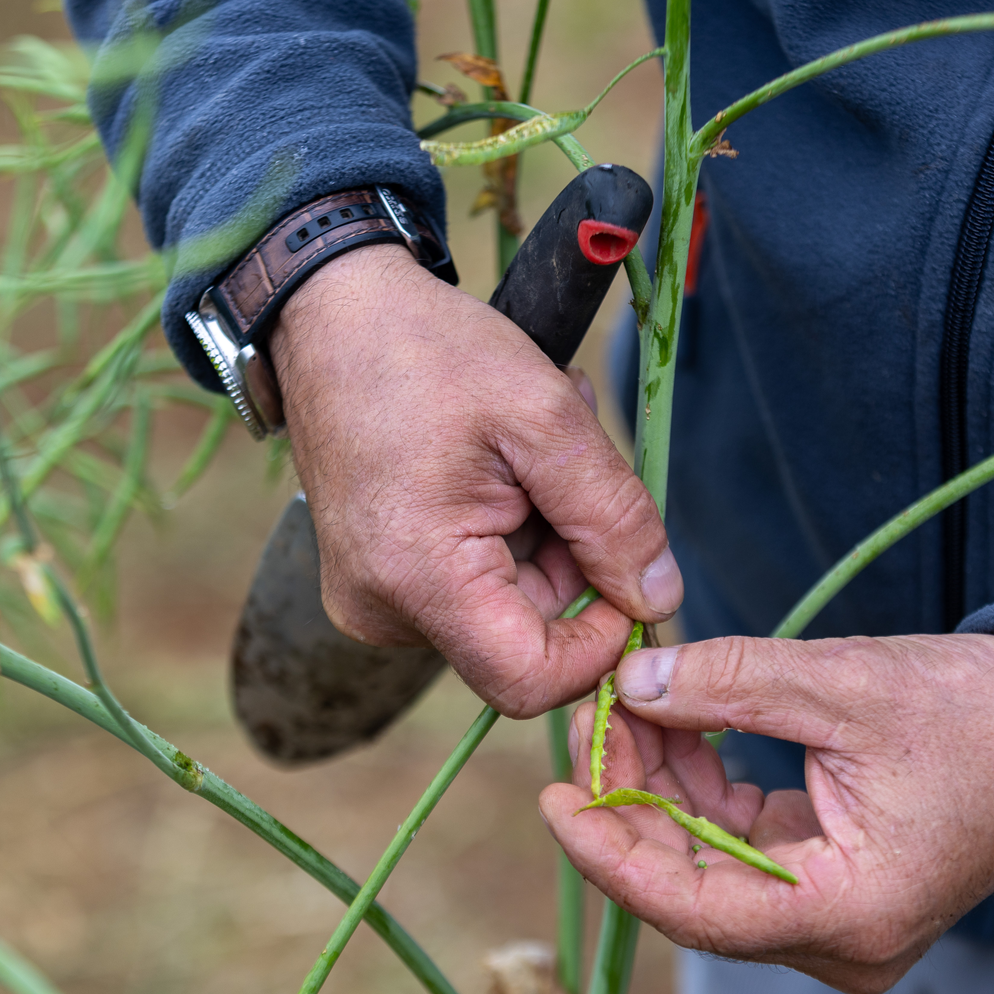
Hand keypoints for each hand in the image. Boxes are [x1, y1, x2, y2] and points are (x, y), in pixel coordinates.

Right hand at [269, 243, 681, 716]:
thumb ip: (612, 516)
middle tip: (571, 464)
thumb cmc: (429, 349)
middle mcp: (381, 612)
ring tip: (529, 448)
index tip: (626, 565)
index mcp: (417, 578)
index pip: (531, 681)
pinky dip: (507, 534)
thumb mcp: (545, 415)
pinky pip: (469, 588)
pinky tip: (500, 463)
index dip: (601, 644)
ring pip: (503, 611)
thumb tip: (662, 599)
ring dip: (544, 539)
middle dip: (572, 564)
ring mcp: (371, 601)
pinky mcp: (373, 582)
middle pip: (523, 641)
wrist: (331, 313)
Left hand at [539, 632, 993, 993]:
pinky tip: (668, 727)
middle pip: (695, 887)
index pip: (698, 908)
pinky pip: (740, 848)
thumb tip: (634, 684)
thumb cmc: (976, 714)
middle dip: (631, 804)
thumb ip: (733, 683)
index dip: (614, 855)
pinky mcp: (829, 884)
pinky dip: (698, 791)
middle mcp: (838, 939)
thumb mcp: (845, 684)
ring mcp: (833, 919)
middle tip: (587, 726)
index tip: (554, 803)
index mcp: (852, 912)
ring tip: (622, 709)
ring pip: (710, 866)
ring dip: (660, 790)